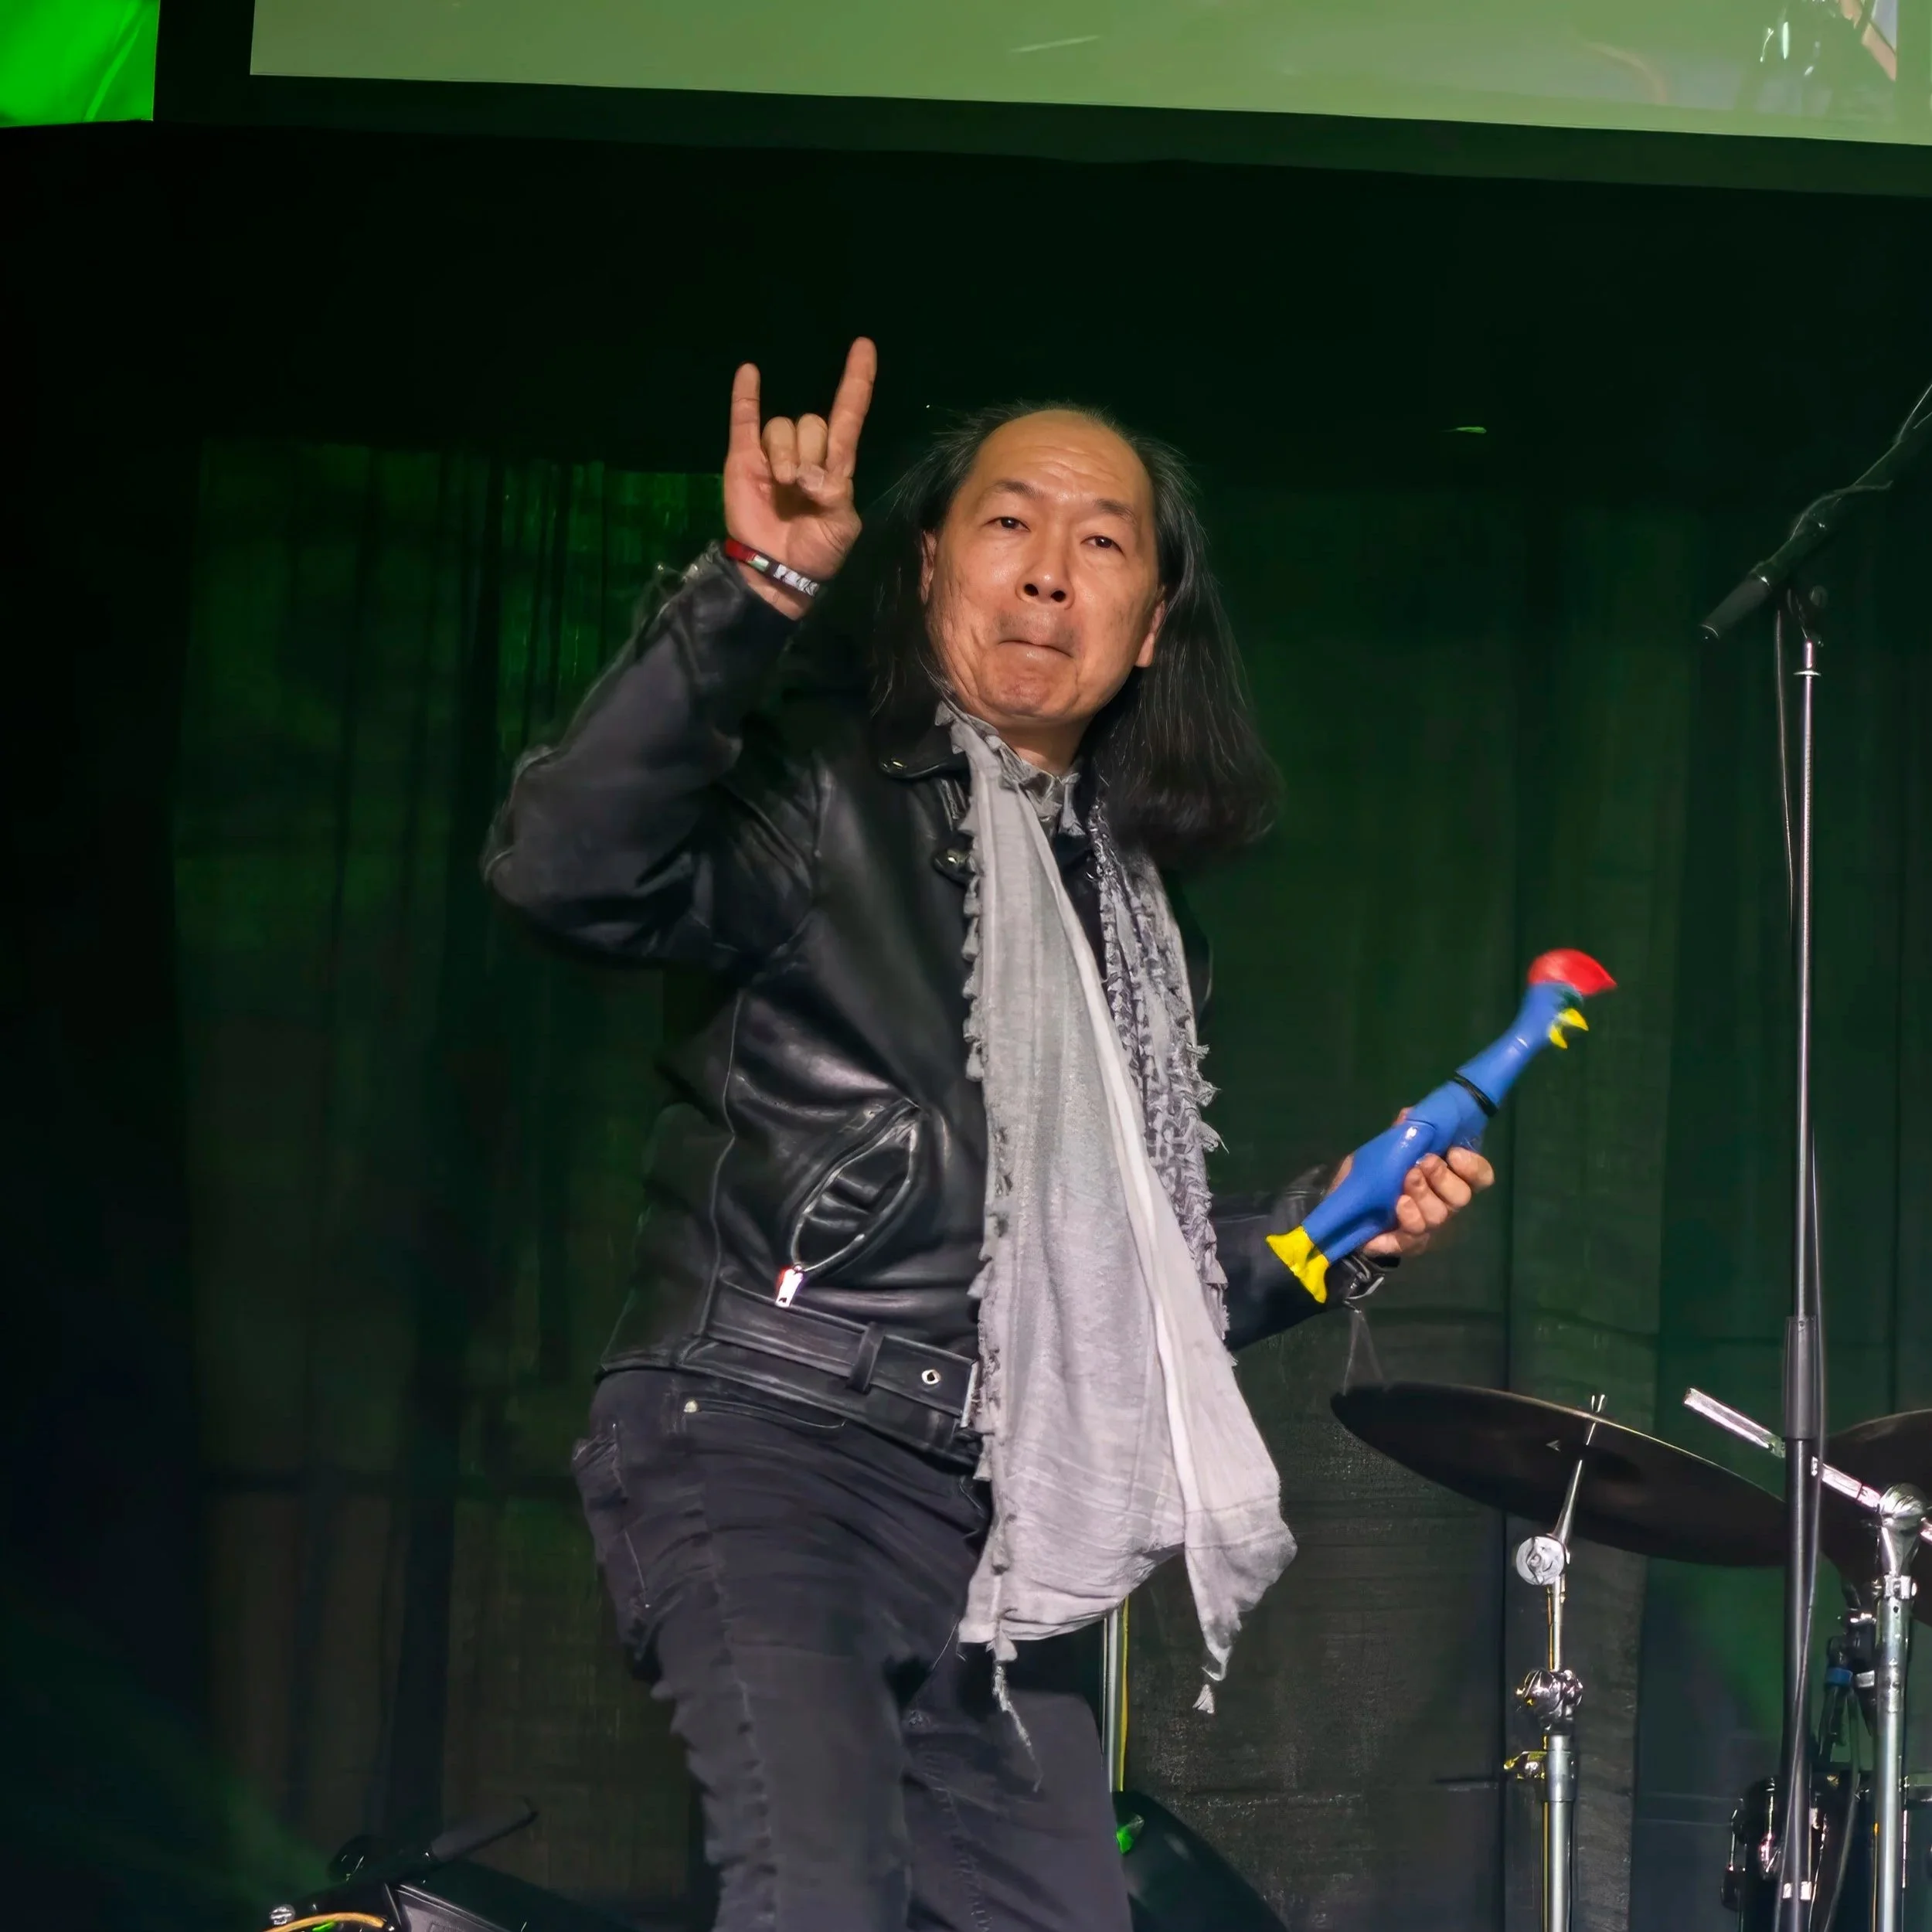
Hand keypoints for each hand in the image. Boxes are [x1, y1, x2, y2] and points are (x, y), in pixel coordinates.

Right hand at [724, 336, 875, 616]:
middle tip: (802, 488)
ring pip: (783, 427)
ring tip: (781, 484)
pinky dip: (745, 395)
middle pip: (812, 423)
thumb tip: (810, 475)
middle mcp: (807, 453)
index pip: (849, 415)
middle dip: (810, 452)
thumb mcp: (841, 527)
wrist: (775, 572)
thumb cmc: (816, 552)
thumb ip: (836, 496)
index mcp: (836, 467)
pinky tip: (750, 372)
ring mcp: (774, 453)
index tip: (864, 346)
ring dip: (784, 453)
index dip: (857, 382)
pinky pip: (745, 418)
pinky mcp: (744, 458)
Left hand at [1324, 1110, 1495, 1261]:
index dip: (1473, 1166)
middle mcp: (1445, 1202)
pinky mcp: (1409, 1243)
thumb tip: (1410, 1116)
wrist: (1347, 1204)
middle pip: (1461, 1197)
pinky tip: (1394, 1210)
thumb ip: (1401, 1134)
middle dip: (1442, 1179)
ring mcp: (1429, 1225)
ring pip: (1439, 1217)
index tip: (1453, 1153)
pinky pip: (1413, 1240)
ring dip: (1421, 1200)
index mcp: (1448, 1176)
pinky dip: (1403, 1223)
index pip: (1480, 1176)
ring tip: (1400, 1191)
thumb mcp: (1384, 1149)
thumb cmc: (1375, 1172)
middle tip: (1421, 1165)